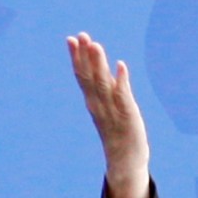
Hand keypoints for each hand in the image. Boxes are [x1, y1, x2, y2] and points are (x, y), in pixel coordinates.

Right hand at [67, 32, 150, 197]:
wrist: (124, 162)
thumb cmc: (117, 134)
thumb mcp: (107, 110)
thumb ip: (103, 92)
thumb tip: (100, 74)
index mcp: (93, 102)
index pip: (82, 76)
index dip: (76, 57)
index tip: (71, 38)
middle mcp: (99, 105)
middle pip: (89, 77)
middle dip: (84, 56)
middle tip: (81, 35)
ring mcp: (112, 111)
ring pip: (103, 83)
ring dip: (99, 64)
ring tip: (96, 45)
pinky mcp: (127, 116)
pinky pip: (123, 96)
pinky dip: (121, 81)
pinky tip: (121, 65)